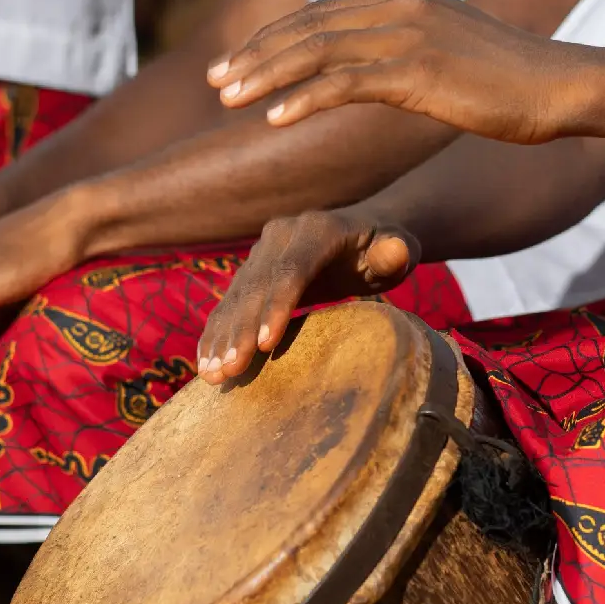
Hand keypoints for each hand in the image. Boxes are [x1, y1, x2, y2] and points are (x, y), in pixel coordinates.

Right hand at [196, 209, 417, 384]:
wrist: (362, 228)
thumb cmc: (385, 246)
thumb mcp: (399, 246)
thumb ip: (396, 252)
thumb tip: (395, 252)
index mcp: (317, 229)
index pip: (292, 269)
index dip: (276, 306)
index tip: (263, 344)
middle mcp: (281, 235)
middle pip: (256, 286)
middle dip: (240, 330)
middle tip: (230, 370)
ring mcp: (262, 252)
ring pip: (236, 296)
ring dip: (221, 336)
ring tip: (212, 375)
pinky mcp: (253, 271)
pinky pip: (229, 303)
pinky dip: (216, 332)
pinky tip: (205, 361)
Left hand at [206, 0, 604, 144]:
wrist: (560, 87)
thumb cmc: (508, 83)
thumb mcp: (447, 53)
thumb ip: (403, 52)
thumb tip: (367, 72)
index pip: (320, 15)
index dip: (272, 39)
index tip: (235, 63)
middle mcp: (401, 7)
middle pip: (308, 27)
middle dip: (255, 55)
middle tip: (215, 80)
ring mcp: (409, 36)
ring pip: (317, 51)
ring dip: (265, 76)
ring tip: (228, 99)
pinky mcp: (419, 72)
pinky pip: (346, 83)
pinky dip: (303, 100)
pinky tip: (273, 119)